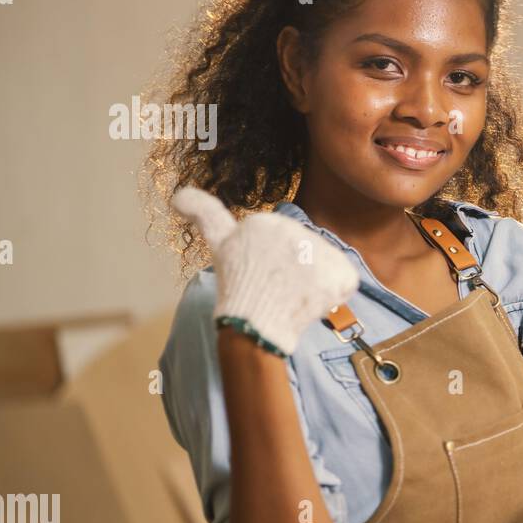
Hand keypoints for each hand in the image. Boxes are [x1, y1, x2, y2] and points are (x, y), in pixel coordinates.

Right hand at [171, 186, 358, 355]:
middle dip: (297, 272)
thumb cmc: (237, 286)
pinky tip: (311, 303)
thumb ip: (204, 213)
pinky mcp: (337, 275)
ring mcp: (316, 254)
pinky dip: (334, 296)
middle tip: (276, 288)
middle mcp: (292, 230)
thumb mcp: (219, 243)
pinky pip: (345, 282)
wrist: (253, 328)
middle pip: (307, 251)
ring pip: (326, 266)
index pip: (286, 240)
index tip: (259, 274)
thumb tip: (177, 195)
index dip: (276, 261)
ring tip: (292, 296)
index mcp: (263, 223)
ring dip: (315, 284)